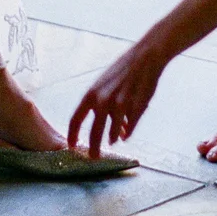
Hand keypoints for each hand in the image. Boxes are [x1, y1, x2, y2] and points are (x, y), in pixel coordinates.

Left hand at [69, 39, 164, 154]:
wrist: (144, 58)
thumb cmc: (123, 71)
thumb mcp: (106, 86)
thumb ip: (103, 106)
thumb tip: (105, 127)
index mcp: (91, 93)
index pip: (75, 118)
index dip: (72, 134)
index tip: (71, 146)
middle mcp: (103, 101)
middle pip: (94, 132)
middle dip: (94, 148)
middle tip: (94, 157)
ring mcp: (119, 106)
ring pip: (114, 134)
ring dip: (113, 137)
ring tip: (114, 139)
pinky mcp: (134, 110)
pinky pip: (129, 129)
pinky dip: (127, 132)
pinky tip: (126, 131)